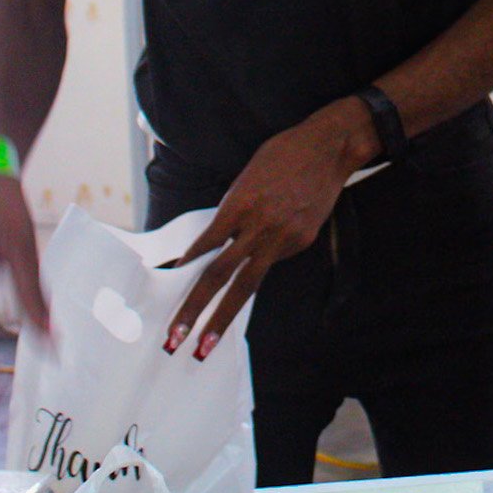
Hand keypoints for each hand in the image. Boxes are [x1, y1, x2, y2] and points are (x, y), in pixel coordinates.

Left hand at [166, 99, 379, 361]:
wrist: (328, 147)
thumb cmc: (282, 154)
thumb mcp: (246, 178)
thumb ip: (232, 212)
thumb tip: (219, 245)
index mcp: (238, 205)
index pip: (204, 248)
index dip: (183, 274)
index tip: (164, 294)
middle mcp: (259, 225)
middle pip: (219, 276)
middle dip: (194, 312)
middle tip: (173, 341)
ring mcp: (283, 237)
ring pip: (247, 285)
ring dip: (222, 319)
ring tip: (204, 345)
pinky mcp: (303, 240)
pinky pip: (275, 258)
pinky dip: (264, 260)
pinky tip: (277, 234)